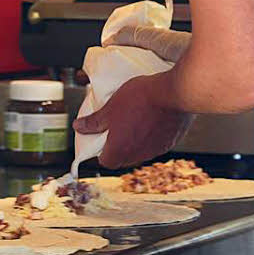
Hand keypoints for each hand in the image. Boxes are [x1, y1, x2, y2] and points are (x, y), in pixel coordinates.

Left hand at [72, 73, 192, 168]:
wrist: (175, 93)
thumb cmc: (140, 98)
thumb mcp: (110, 107)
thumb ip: (94, 121)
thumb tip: (78, 127)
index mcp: (121, 149)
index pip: (106, 161)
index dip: (101, 150)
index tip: (101, 136)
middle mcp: (139, 155)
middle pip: (124, 157)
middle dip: (118, 145)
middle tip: (116, 125)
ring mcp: (157, 149)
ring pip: (141, 150)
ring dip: (136, 139)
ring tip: (135, 117)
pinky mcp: (171, 141)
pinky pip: (157, 142)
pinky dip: (152, 134)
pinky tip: (152, 117)